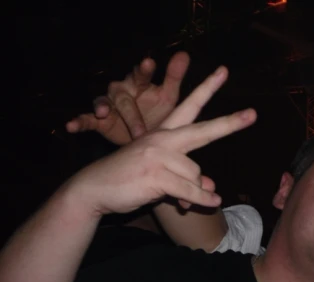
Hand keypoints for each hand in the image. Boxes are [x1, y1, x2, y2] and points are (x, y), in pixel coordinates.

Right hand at [66, 52, 189, 144]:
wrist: (146, 137)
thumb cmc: (158, 111)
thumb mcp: (169, 96)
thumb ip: (174, 76)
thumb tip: (184, 54)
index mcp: (139, 84)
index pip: (140, 74)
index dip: (144, 69)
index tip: (149, 63)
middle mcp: (122, 92)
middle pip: (122, 95)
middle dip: (131, 110)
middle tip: (140, 127)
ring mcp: (109, 106)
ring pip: (102, 103)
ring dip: (102, 108)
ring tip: (102, 112)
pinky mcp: (99, 121)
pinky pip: (87, 120)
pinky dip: (79, 122)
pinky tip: (71, 126)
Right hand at [67, 66, 256, 214]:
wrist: (94, 189)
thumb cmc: (131, 180)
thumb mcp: (162, 176)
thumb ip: (189, 179)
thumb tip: (213, 189)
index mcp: (164, 133)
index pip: (189, 106)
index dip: (206, 88)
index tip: (224, 71)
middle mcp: (162, 139)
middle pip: (202, 131)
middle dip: (229, 124)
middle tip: (253, 114)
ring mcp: (157, 156)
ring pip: (196, 174)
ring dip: (194, 191)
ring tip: (178, 198)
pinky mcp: (154, 175)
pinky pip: (189, 190)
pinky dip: (201, 199)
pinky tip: (212, 202)